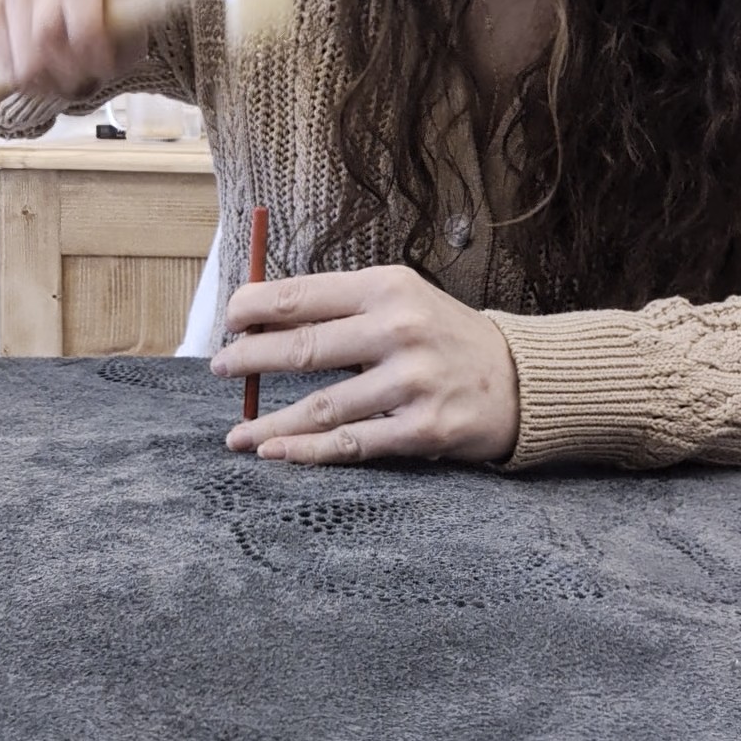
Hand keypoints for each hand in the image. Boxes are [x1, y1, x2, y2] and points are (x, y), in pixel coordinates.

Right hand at [0, 0, 146, 99]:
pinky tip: (28, 74)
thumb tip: (104, 45)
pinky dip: (8, 64)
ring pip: (18, 41)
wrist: (83, 38)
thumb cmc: (109, 41)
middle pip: (45, 33)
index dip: (88, 54)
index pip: (83, 20)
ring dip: (36, 75)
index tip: (100, 72)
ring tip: (54, 81)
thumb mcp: (129, 46)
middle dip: (61, 71)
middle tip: (74, 84)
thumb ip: (121, 43)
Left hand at [211, 264, 519, 465]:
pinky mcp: (423, 429)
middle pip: (303, 347)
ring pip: (321, 406)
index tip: (228, 321)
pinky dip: (305, 451)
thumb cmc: (443, 337)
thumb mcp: (400, 301)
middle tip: (220, 368)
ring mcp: (412, 382)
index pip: (301, 295)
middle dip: (249, 360)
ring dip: (268, 421)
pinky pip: (351, 444)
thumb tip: (262, 322)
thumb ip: (341, 309)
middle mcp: (398, 330)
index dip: (253, 309)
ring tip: (235, 432)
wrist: (520, 379)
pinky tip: (273, 451)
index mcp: (386, 288)